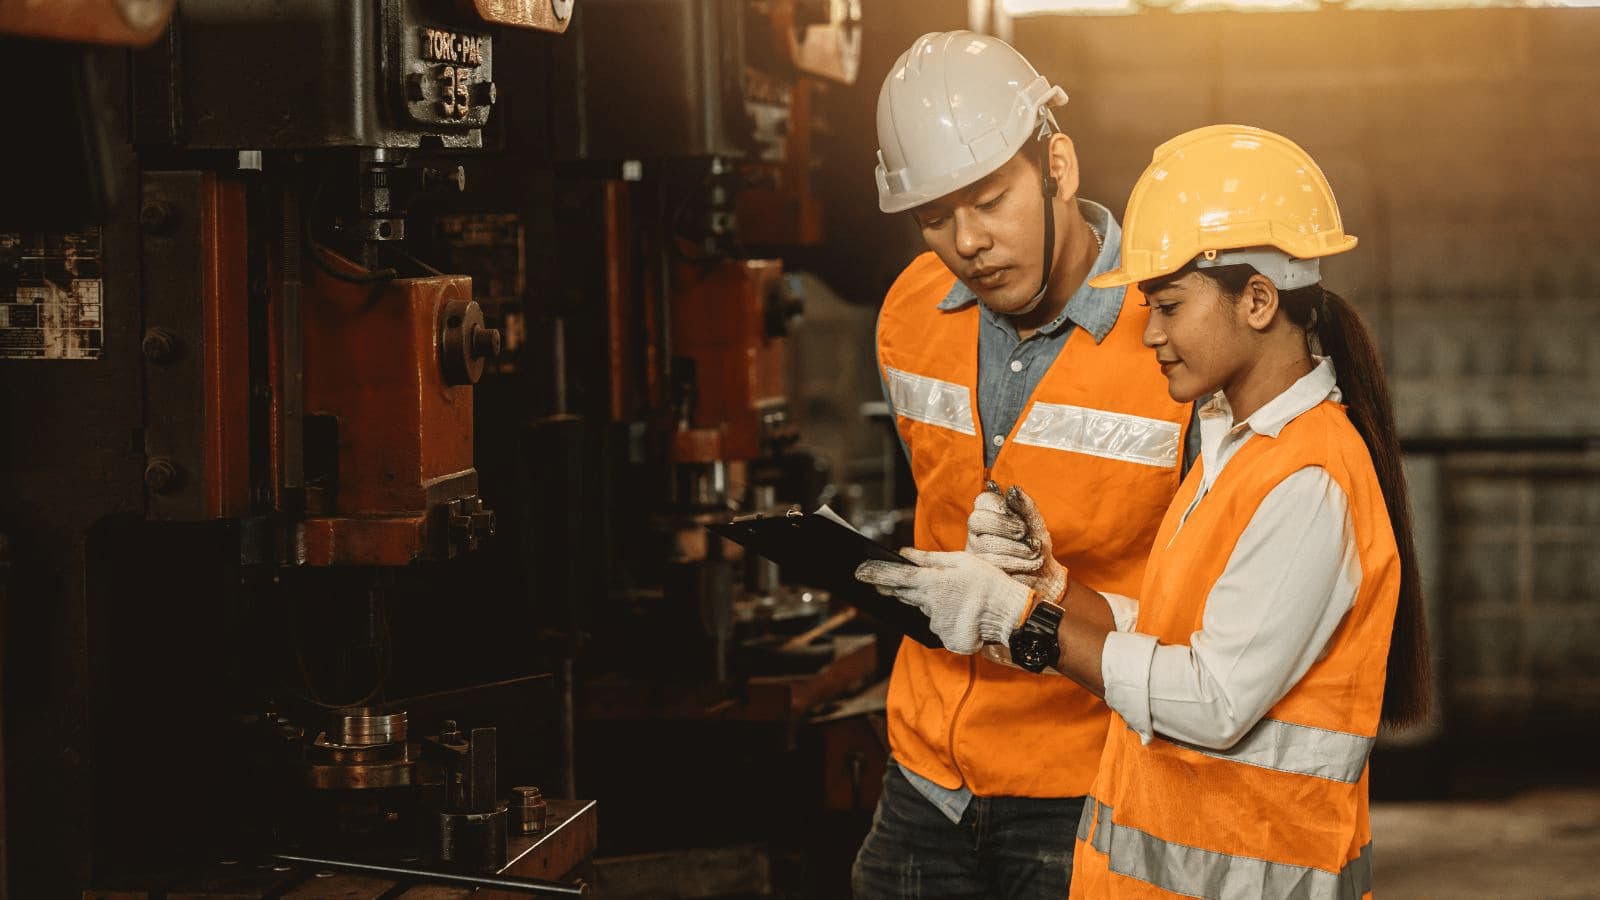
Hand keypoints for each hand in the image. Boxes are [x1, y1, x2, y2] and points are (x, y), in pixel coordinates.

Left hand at [855, 549, 1031, 653]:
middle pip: (903, 594)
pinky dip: (945, 617)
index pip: (896, 576)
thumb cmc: (988, 582)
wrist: (1010, 615)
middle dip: (892, 588)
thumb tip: (904, 553)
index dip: (875, 573)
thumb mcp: (961, 561)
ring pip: (923, 609)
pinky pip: (937, 624)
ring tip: (954, 597)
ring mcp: (936, 623)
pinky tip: (962, 612)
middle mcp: (929, 603)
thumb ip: (929, 558)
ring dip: (929, 602)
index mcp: (932, 582)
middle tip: (884, 584)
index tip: (859, 571)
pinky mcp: (944, 637)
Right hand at [965, 485, 1066, 604]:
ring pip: (986, 544)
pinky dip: (1017, 562)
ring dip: (1016, 547)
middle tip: (1025, 533)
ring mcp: (975, 552)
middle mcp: (976, 531)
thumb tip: (1012, 489)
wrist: (1045, 576)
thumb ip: (1025, 505)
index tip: (1021, 518)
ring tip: (1034, 551)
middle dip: (1004, 525)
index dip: (1002, 507)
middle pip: (977, 520)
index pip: (983, 501)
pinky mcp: (981, 571)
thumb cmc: (1036, 545)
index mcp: (988, 513)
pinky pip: (993, 564)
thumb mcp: (1035, 523)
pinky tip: (1031, 563)